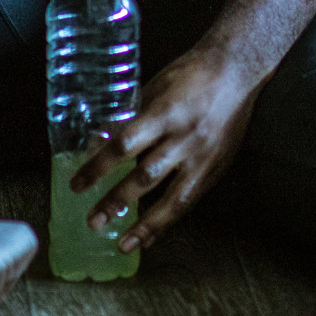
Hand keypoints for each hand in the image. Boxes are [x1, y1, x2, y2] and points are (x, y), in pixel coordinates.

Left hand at [67, 45, 262, 251]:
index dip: (98, 167)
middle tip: (93, 222)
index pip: (124, 145)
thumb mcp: (154, 87)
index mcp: (165, 113)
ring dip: (145, 225)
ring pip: (172, 198)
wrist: (237, 71)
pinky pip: (189, 200)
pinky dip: (168, 221)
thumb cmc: (191, 73)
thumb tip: (98, 142)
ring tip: (123, 245)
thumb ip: (131, 117)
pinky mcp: (215, 168)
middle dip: (117, 202)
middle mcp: (184, 138)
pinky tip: (151, 236)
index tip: (77, 185)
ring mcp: (202, 157)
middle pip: (145, 176)